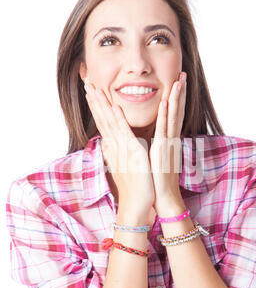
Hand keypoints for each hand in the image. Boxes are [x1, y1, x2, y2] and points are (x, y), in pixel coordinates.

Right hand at [84, 82, 154, 212]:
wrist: (137, 204)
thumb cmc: (134, 186)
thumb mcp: (124, 164)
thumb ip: (118, 152)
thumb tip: (112, 144)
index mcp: (114, 147)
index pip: (103, 122)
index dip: (97, 106)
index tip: (91, 92)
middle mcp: (115, 146)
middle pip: (102, 119)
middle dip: (95, 100)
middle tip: (87, 83)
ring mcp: (122, 149)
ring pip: (110, 122)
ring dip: (103, 104)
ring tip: (95, 88)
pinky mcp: (133, 153)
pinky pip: (125, 132)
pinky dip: (120, 119)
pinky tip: (115, 106)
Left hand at [149, 72, 186, 209]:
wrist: (162, 197)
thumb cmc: (157, 179)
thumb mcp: (156, 158)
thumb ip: (156, 145)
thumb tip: (151, 138)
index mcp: (168, 140)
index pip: (172, 115)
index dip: (175, 98)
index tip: (176, 82)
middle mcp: (171, 139)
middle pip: (176, 111)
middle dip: (179, 92)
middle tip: (182, 73)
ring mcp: (168, 144)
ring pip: (173, 116)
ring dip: (176, 97)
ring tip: (179, 80)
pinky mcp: (162, 151)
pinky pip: (164, 130)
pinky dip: (165, 115)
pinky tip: (166, 102)